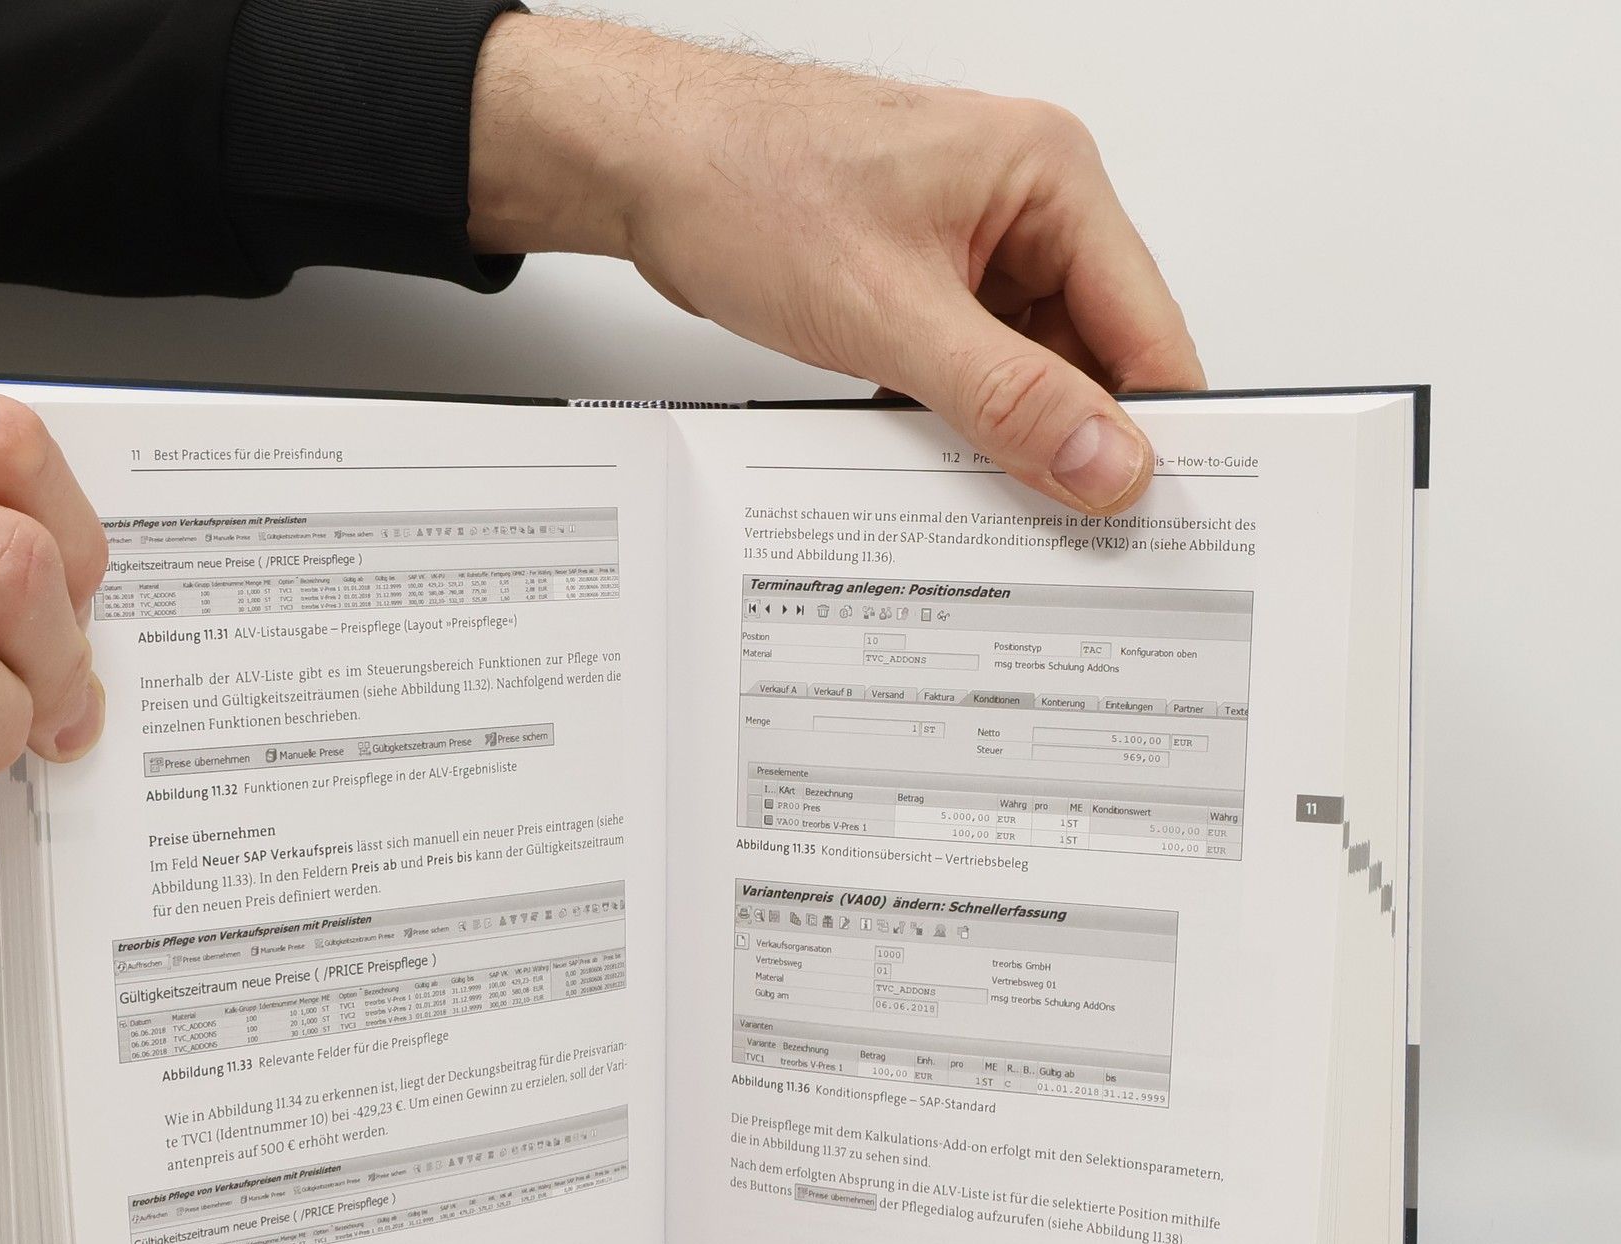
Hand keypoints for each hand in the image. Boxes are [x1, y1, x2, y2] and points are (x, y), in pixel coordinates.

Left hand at [470, 18, 1202, 511]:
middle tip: (1061, 523)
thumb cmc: (746, 182)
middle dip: (1074, 439)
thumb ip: (1007, 398)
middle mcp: (1023, 205)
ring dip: (1010, 435)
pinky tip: (936, 457)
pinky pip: (973, 370)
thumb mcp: (890, 314)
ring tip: (984, 488)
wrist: (644, 167)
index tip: (1144, 511)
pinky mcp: (922, 284)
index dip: (1152, 429)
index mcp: (1049, 177)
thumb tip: (1103, 460)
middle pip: (1093, 356)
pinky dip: (961, 421)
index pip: (1146, 327)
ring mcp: (971, 247)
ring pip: (1030, 372)